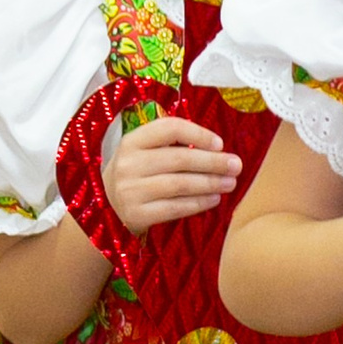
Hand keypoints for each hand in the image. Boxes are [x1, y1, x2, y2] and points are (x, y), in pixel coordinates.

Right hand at [104, 114, 237, 235]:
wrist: (107, 206)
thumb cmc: (138, 174)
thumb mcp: (144, 152)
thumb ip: (173, 145)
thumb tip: (218, 149)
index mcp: (132, 141)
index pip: (169, 128)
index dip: (198, 134)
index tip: (220, 143)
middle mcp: (128, 164)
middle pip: (179, 158)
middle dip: (213, 162)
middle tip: (236, 165)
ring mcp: (130, 190)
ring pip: (179, 184)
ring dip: (210, 183)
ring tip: (229, 183)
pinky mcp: (136, 214)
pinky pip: (174, 208)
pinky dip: (198, 203)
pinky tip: (213, 199)